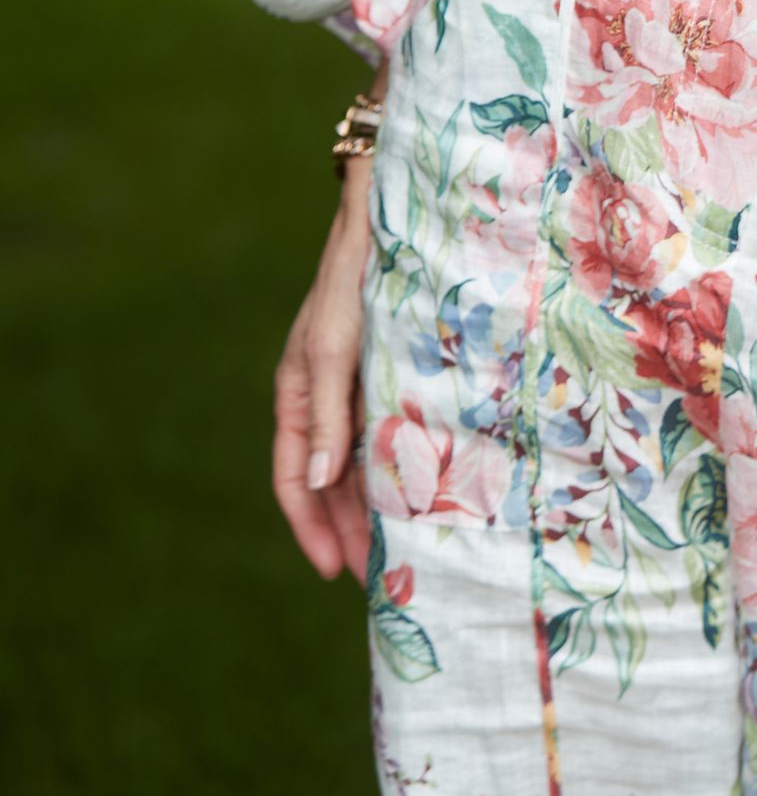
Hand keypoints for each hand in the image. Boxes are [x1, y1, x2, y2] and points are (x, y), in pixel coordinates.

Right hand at [272, 158, 373, 583]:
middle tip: (380, 577)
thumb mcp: (333, 346)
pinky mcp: (391, 373)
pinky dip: (400, 466)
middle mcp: (325, 398)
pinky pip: (390, 433)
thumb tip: (317, 485)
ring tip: (403, 548)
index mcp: (296, 394)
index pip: (293, 480)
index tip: (336, 571)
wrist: (386, 218)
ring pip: (361, 463)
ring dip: (375, 505)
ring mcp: (358, 386)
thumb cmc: (352, 277)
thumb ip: (328, 415)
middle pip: (328, 482)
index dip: (311, 528)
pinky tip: (426, 491)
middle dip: (348, 529)